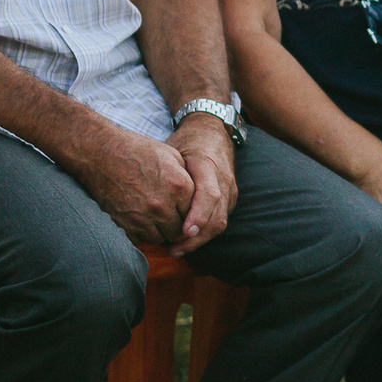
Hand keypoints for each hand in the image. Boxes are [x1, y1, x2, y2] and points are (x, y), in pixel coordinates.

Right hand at [75, 126, 197, 244]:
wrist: (100, 153)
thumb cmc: (136, 151)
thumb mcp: (171, 155)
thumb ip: (188, 179)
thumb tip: (197, 198)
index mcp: (179, 186)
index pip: (195, 213)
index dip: (189, 211)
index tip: (182, 208)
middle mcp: (163, 205)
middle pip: (180, 231)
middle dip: (177, 225)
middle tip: (169, 215)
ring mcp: (142, 217)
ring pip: (161, 238)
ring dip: (159, 231)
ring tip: (153, 217)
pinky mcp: (124, 225)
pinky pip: (141, 240)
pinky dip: (142, 233)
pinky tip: (139, 218)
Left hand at [166, 115, 238, 252]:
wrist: (212, 131)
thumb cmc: (187, 142)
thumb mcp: (173, 151)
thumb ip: (169, 174)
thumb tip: (151, 201)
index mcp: (208, 165)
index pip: (209, 196)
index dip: (198, 216)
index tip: (183, 232)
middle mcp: (223, 179)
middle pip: (216, 216)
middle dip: (197, 238)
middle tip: (174, 249)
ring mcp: (230, 190)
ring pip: (220, 222)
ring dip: (200, 240)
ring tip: (177, 249)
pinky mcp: (230, 197)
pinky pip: (220, 219)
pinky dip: (204, 233)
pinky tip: (186, 240)